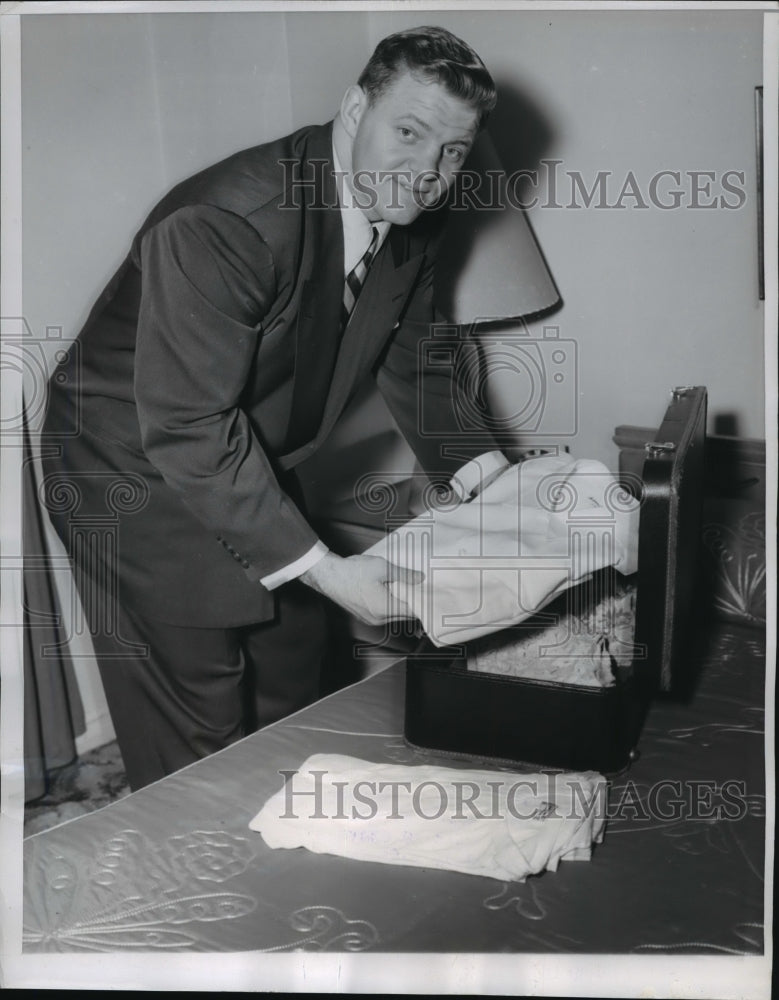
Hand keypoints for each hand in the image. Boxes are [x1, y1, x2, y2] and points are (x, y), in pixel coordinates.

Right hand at [300, 552, 422, 625]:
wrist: (328, 575)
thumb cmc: (352, 572)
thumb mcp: (383, 568)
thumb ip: (404, 575)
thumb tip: (419, 579)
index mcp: (385, 608)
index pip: (412, 611)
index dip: (424, 603)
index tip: (432, 596)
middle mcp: (378, 618)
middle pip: (404, 614)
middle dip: (413, 602)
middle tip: (422, 589)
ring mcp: (370, 618)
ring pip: (393, 613)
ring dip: (401, 603)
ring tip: (406, 587)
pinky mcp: (363, 615)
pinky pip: (383, 612)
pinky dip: (390, 603)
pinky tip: (391, 590)